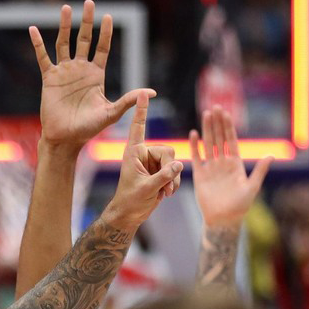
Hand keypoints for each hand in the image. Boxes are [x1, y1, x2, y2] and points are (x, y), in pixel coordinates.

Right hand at [30, 1, 145, 152]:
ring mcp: (64, 72)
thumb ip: (129, 100)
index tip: (108, 16)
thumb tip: (152, 92)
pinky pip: (43, 58)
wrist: (65, 138)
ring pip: (64, 43)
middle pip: (84, 39)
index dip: (105, 33)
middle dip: (87, 22)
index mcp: (96, 75)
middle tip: (90, 3)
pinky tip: (33, 30)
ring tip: (66, 8)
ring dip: (64, 26)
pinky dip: (38, 44)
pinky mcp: (49, 79)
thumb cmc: (88, 128)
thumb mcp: (111, 113)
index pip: (102, 48)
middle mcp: (80, 69)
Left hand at [99, 92, 180, 234]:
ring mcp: (153, 162)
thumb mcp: (146, 188)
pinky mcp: (160, 171)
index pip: (138, 127)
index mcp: (133, 152)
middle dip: (170, 169)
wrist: (130, 215)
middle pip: (168, 151)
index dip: (141, 110)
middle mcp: (144, 154)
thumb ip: (163, 176)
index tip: (143, 93)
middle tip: (164, 186)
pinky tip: (165, 193)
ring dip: (172, 179)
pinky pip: (175, 171)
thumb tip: (179, 164)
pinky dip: (173, 182)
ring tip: (163, 192)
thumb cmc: (130, 201)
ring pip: (174, 162)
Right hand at [190, 106, 271, 228]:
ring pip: (209, 144)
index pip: (232, 140)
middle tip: (215, 108)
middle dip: (217, 123)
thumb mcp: (252, 187)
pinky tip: (194, 134)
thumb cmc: (240, 206)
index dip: (229, 127)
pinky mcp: (200, 175)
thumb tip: (271, 156)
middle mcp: (223, 163)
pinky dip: (195, 146)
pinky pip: (197, 157)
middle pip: (219, 138)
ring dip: (207, 130)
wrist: (223, 219)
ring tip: (205, 115)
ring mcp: (211, 168)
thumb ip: (259, 171)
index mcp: (236, 163)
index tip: (226, 113)